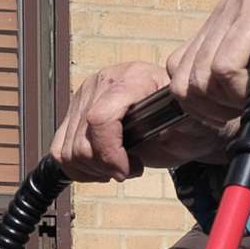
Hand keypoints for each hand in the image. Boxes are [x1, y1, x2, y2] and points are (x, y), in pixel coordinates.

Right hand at [49, 60, 208, 180]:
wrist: (182, 121)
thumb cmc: (188, 124)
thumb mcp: (190, 127)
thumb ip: (171, 130)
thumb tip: (151, 139)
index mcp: (134, 77)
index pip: (100, 118)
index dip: (109, 154)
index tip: (128, 171)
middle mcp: (104, 81)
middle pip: (81, 141)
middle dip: (105, 166)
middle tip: (130, 167)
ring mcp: (85, 95)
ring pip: (68, 151)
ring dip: (93, 168)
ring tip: (117, 165)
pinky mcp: (73, 111)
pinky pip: (59, 151)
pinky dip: (78, 167)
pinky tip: (101, 164)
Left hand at [50, 0, 249, 183]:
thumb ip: (245, 88)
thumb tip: (218, 123)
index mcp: (227, 23)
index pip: (181, 74)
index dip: (197, 109)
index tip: (227, 126)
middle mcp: (226, 11)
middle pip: (180, 80)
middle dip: (205, 114)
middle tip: (243, 120)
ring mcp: (240, 8)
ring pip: (196, 78)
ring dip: (224, 105)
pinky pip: (222, 67)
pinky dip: (238, 91)